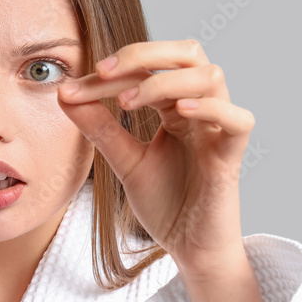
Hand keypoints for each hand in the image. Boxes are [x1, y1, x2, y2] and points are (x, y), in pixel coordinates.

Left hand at [56, 39, 253, 277]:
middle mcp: (200, 110)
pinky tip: (179, 112)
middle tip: (103, 72)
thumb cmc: (167, 203)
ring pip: (211, 76)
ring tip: (128, 101)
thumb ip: (100, 128)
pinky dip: (211, 108)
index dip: (108, 75)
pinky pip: (238, 120)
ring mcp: (218, 130)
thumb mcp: (124, 160)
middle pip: (187, 53)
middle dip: (143, 53)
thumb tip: (63, 94)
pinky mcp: (231, 157)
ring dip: (166, 80)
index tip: (71, 90)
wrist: (189, 248)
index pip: (146, 70)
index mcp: (174, 107)